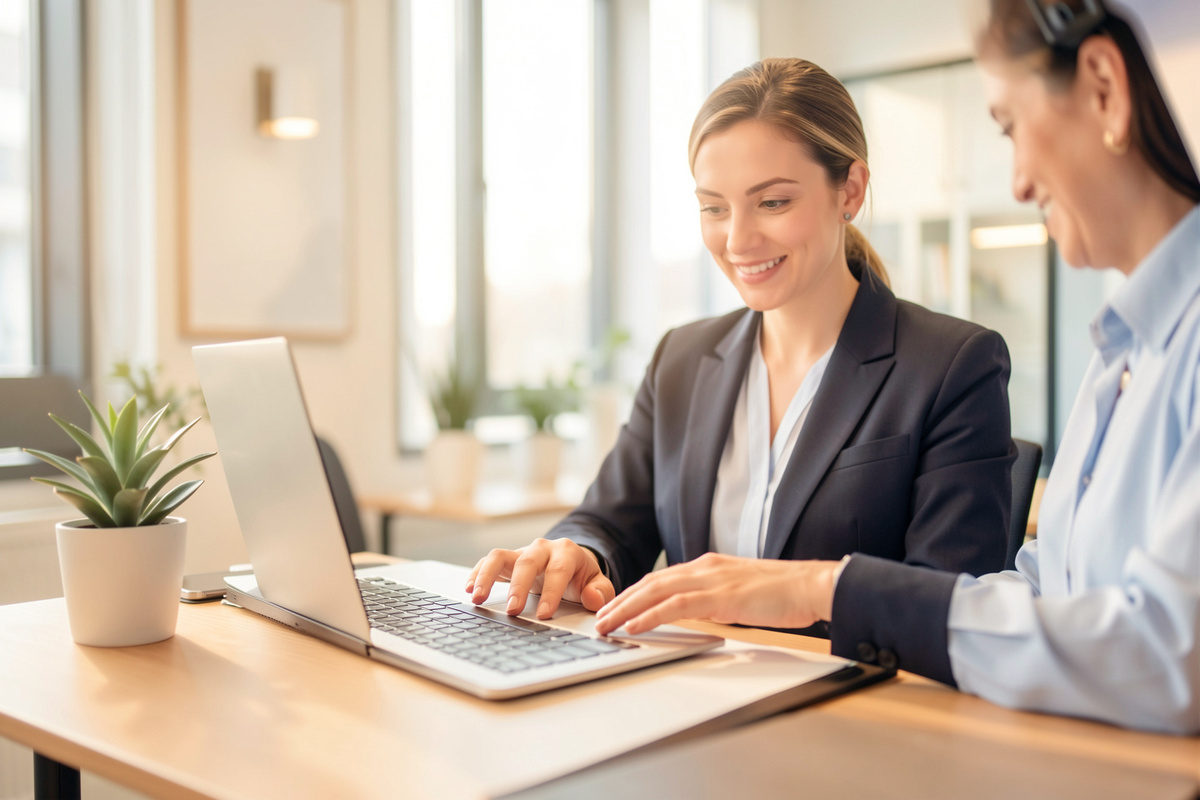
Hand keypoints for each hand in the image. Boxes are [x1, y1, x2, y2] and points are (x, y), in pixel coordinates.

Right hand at [466, 538, 615, 618]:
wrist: (569, 562)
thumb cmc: (581, 577)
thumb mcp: (597, 583)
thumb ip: (600, 592)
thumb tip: (593, 599)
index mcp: (567, 553)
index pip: (558, 570)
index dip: (551, 592)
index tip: (544, 614)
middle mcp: (541, 548)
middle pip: (527, 562)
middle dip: (519, 586)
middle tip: (513, 610)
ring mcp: (521, 552)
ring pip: (500, 556)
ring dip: (487, 576)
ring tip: (477, 597)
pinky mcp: (507, 560)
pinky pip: (487, 562)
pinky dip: (477, 573)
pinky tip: (469, 589)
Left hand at [594, 553, 839, 635]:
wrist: (811, 585)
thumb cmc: (783, 594)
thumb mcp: (740, 594)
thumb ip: (716, 599)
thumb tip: (697, 613)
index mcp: (708, 566)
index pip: (661, 579)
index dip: (634, 593)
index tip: (615, 608)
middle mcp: (704, 568)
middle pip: (651, 583)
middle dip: (621, 601)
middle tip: (599, 618)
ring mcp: (711, 579)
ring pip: (656, 592)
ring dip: (626, 609)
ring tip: (606, 625)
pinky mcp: (720, 596)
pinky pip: (676, 606)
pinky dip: (650, 616)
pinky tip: (633, 627)